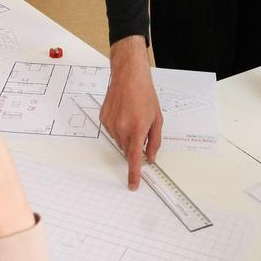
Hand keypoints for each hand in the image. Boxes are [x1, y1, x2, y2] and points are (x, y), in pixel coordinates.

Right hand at [101, 36, 162, 190]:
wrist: (129, 76)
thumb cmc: (144, 94)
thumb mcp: (157, 119)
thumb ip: (154, 141)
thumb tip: (151, 156)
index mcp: (137, 129)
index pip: (135, 158)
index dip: (134, 174)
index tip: (133, 185)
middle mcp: (121, 129)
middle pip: (127, 150)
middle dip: (134, 145)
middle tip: (141, 129)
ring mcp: (110, 124)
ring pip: (119, 141)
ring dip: (126, 135)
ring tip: (132, 116)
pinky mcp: (103, 119)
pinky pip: (112, 131)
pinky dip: (118, 127)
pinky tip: (123, 113)